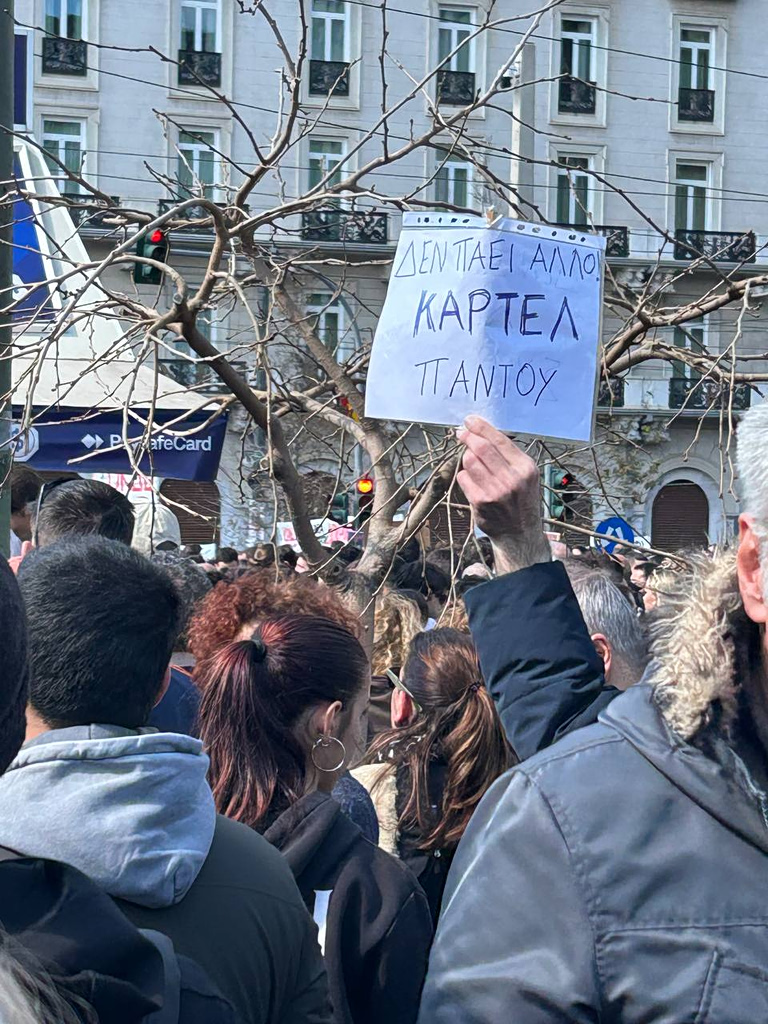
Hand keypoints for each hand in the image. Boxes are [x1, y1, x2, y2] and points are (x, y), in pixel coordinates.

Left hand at [457, 415, 550, 575]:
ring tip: (471, 461)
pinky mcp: (480, 502)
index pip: (499, 440)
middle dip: (468, 437)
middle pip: (482, 448)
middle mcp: (512, 479)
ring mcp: (496, 491)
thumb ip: (508, 456)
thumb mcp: (525, 475)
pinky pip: (463, 478)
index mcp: (525, 468)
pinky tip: (471, 479)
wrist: (519, 533)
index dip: (481, 427)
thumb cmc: (521, 500)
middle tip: (461, 433)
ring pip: (470, 461)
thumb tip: (483, 433)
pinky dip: (464, 475)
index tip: (470, 421)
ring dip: (466, 457)